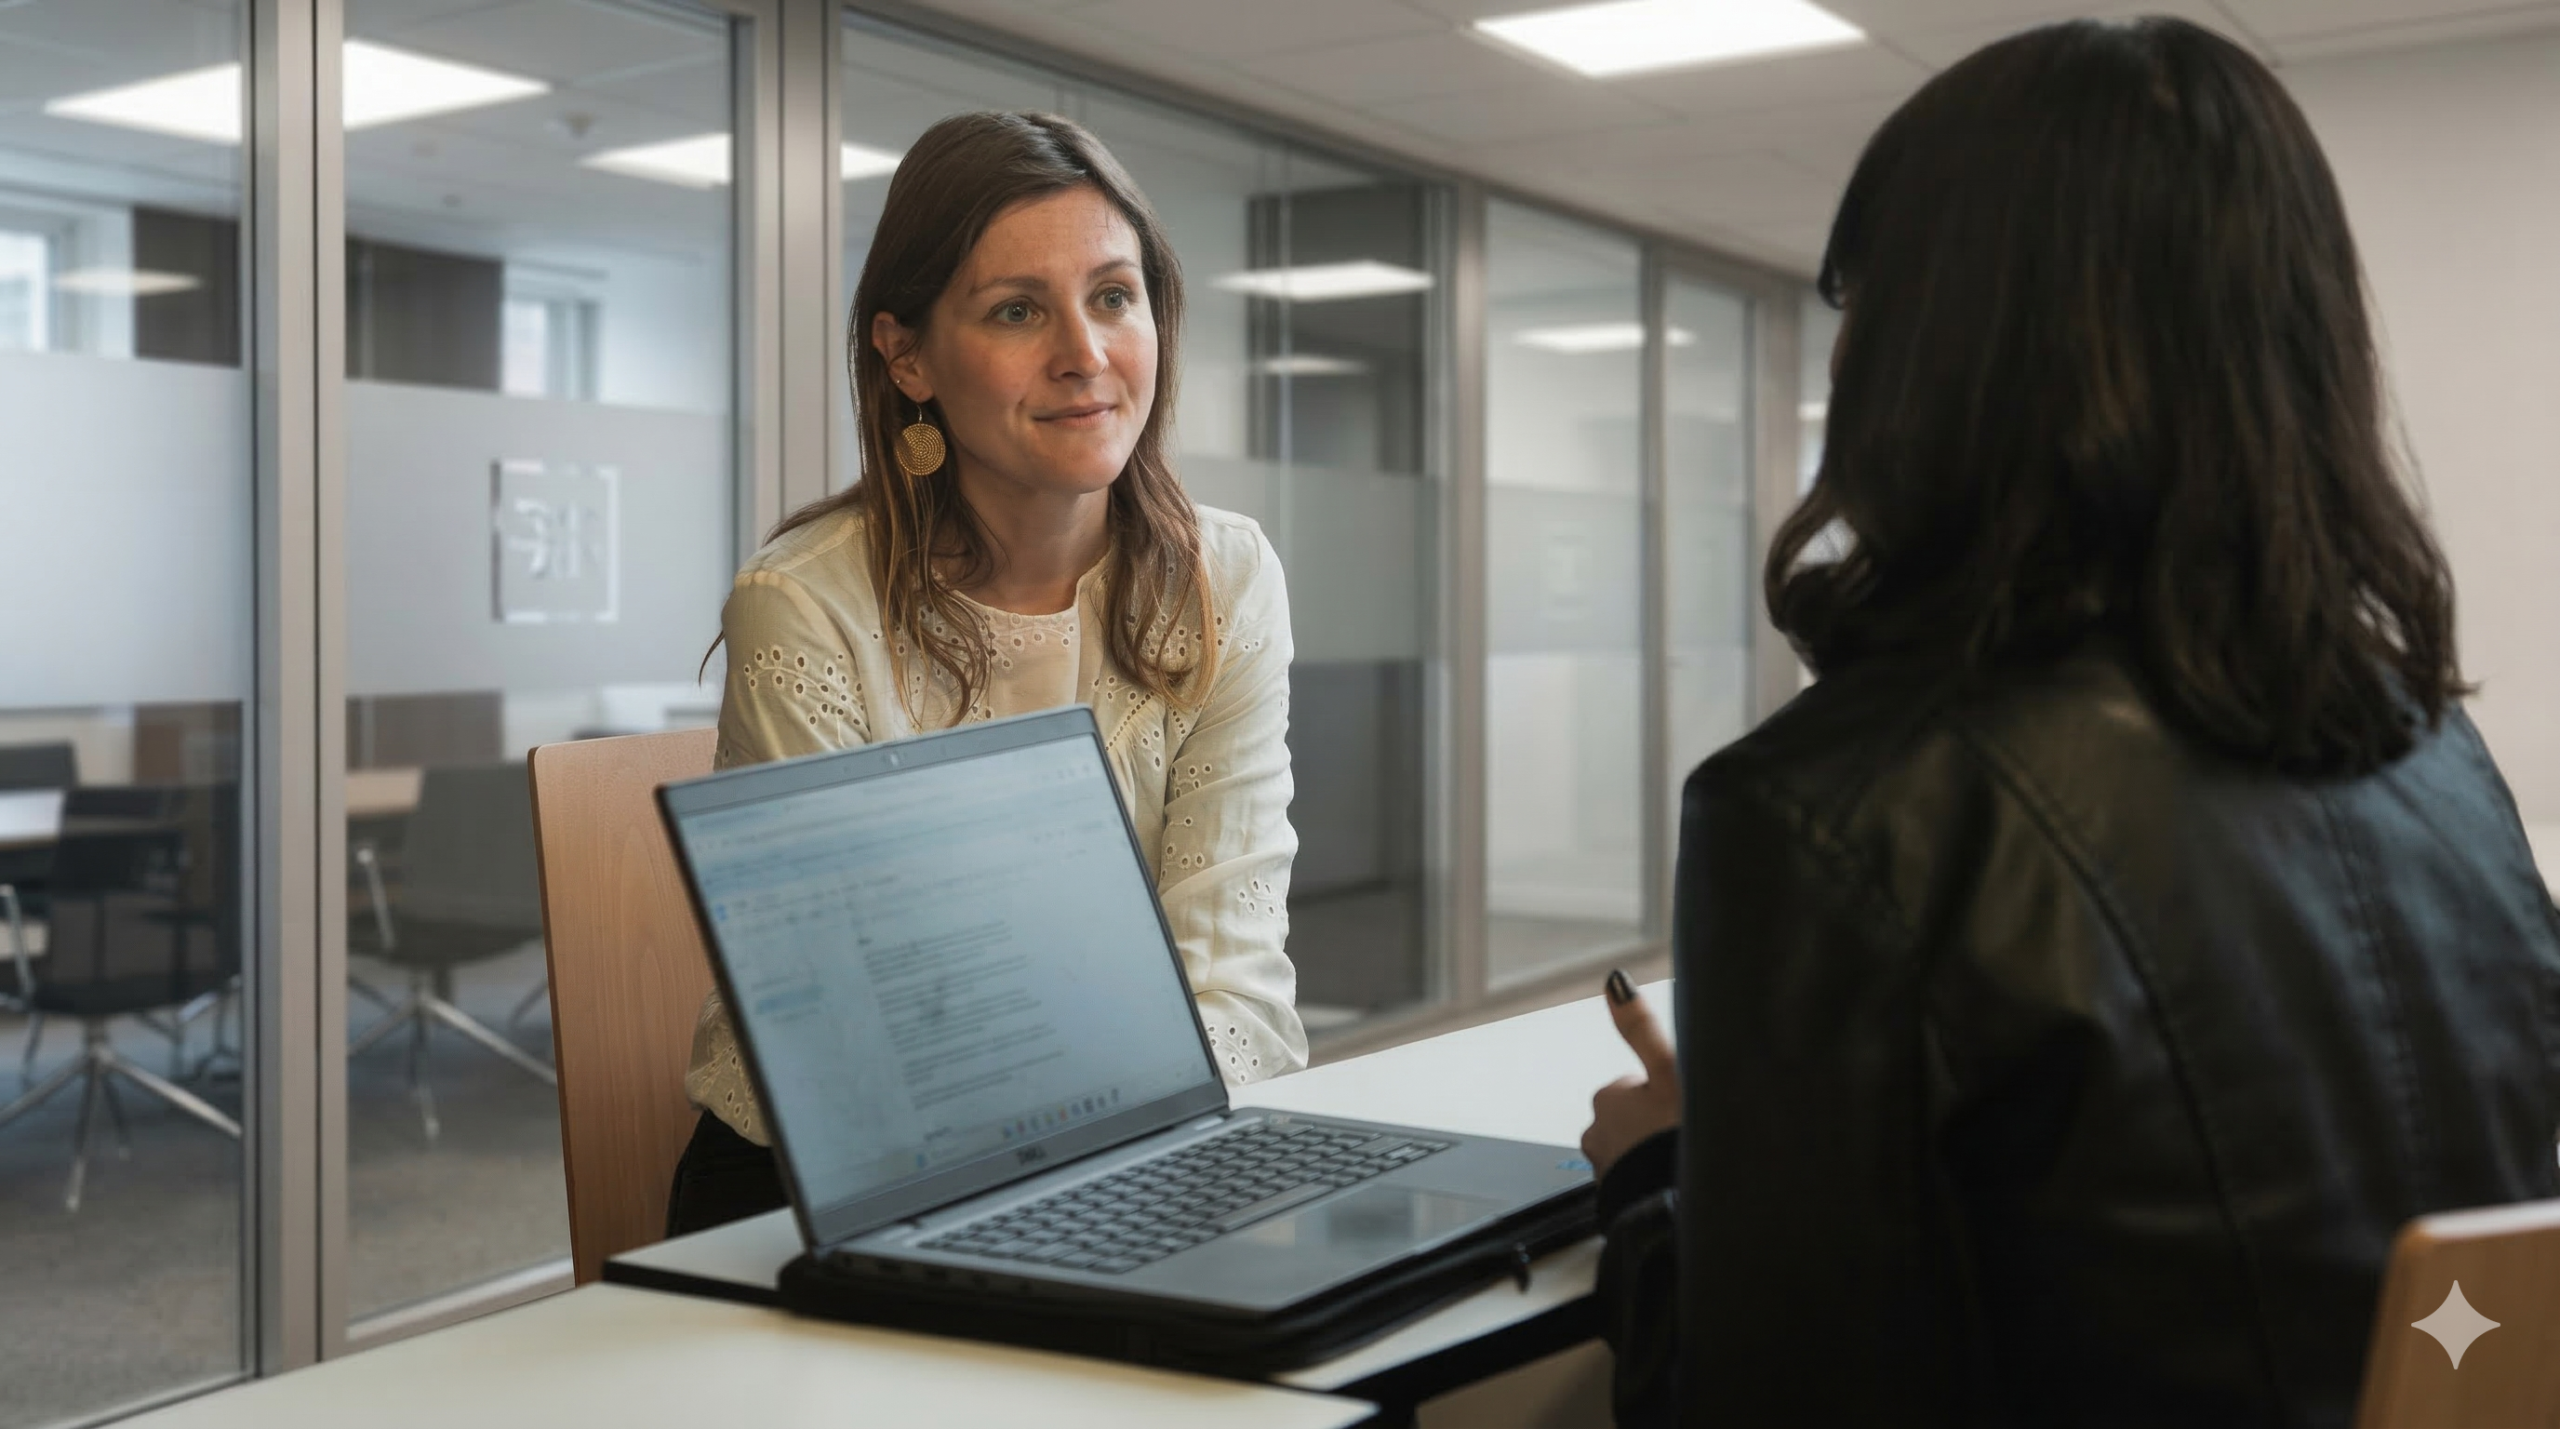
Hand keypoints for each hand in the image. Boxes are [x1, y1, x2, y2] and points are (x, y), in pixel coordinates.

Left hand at [1579, 971, 1680, 1180]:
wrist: (1675, 1209)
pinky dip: (1650, 1180)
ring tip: (1676, 1163)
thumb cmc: (1672, 1140)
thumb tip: (1615, 982)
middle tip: (1680, 1136)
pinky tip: (1669, 1184)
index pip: (1638, 1085)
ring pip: (1635, 1150)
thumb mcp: (1670, 1072)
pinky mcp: (1615, 1198)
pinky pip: (1636, 1181)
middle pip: (1634, 1117)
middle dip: (1654, 1125)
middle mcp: (1596, 1132)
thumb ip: (1642, 1028)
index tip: (1680, 1106)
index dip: (1666, 1093)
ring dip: (1652, 1154)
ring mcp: (1604, 1168)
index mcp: (1608, 1097)